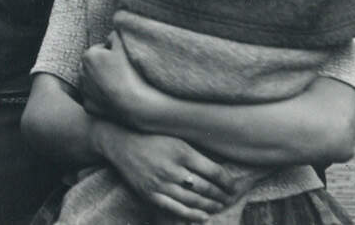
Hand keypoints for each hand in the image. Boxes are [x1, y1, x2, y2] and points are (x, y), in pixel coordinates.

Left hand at [81, 31, 163, 127]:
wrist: (134, 103)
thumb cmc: (129, 72)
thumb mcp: (124, 46)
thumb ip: (115, 35)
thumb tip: (110, 34)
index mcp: (88, 55)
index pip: (100, 50)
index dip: (113, 54)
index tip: (122, 61)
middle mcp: (80, 72)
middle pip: (93, 66)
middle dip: (103, 67)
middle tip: (120, 72)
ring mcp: (84, 90)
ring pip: (91, 81)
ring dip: (100, 81)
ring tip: (117, 84)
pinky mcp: (88, 106)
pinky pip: (93, 99)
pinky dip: (100, 98)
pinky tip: (113, 98)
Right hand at [93, 122, 238, 221]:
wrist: (120, 143)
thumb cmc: (151, 138)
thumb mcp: (175, 138)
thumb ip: (195, 152)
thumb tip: (219, 169)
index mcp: (181, 151)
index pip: (214, 172)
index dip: (227, 182)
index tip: (233, 186)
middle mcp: (172, 168)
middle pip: (205, 188)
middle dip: (221, 195)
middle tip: (229, 199)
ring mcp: (160, 183)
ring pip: (193, 200)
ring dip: (210, 206)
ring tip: (218, 206)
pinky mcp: (150, 193)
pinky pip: (176, 209)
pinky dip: (192, 215)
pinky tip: (203, 216)